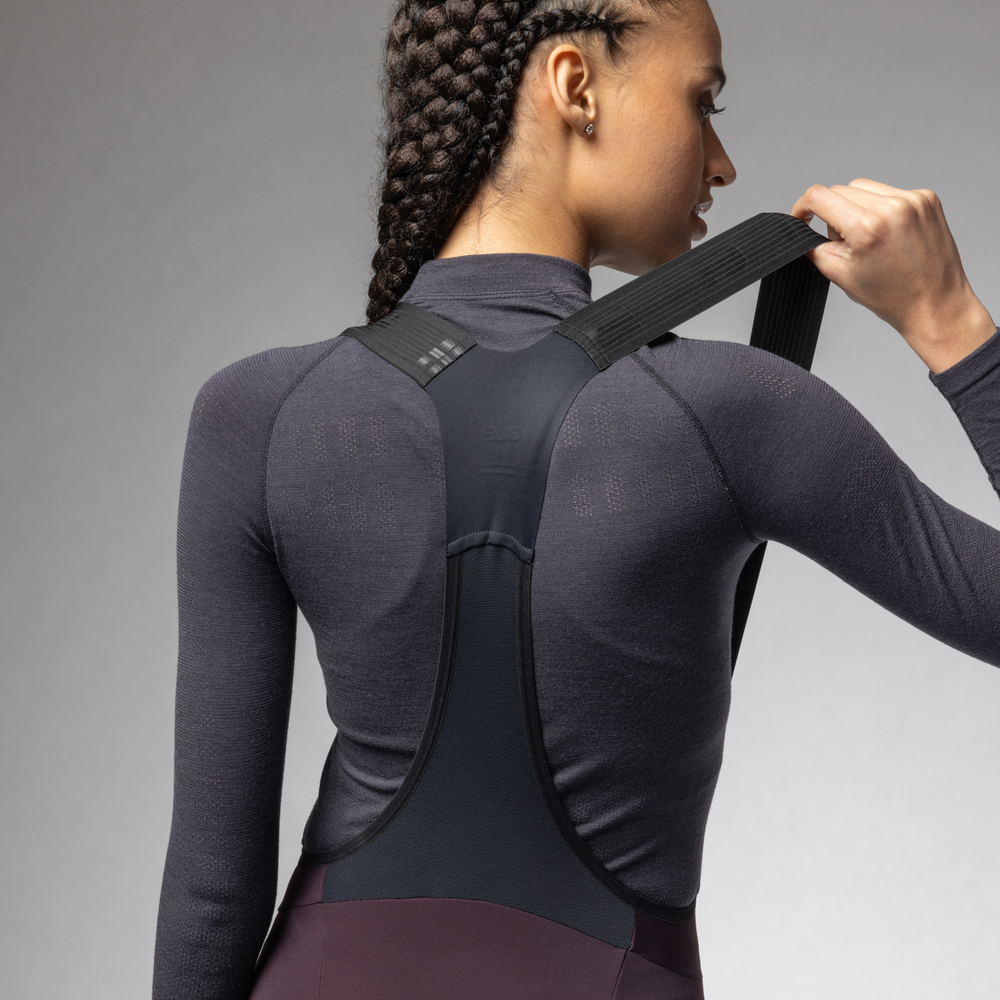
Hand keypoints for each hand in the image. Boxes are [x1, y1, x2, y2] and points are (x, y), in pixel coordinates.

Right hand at [790, 179, 995, 371]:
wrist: (935, 303)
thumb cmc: (890, 296)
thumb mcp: (840, 275)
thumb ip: (815, 248)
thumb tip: (803, 230)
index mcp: (867, 227)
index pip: (820, 196)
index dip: (802, 206)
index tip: (801, 217)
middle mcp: (892, 207)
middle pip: (842, 190)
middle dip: (833, 213)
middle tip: (845, 242)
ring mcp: (913, 200)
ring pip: (864, 188)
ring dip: (857, 207)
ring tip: (869, 237)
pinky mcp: (927, 198)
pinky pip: (889, 192)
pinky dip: (880, 208)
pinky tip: (889, 232)